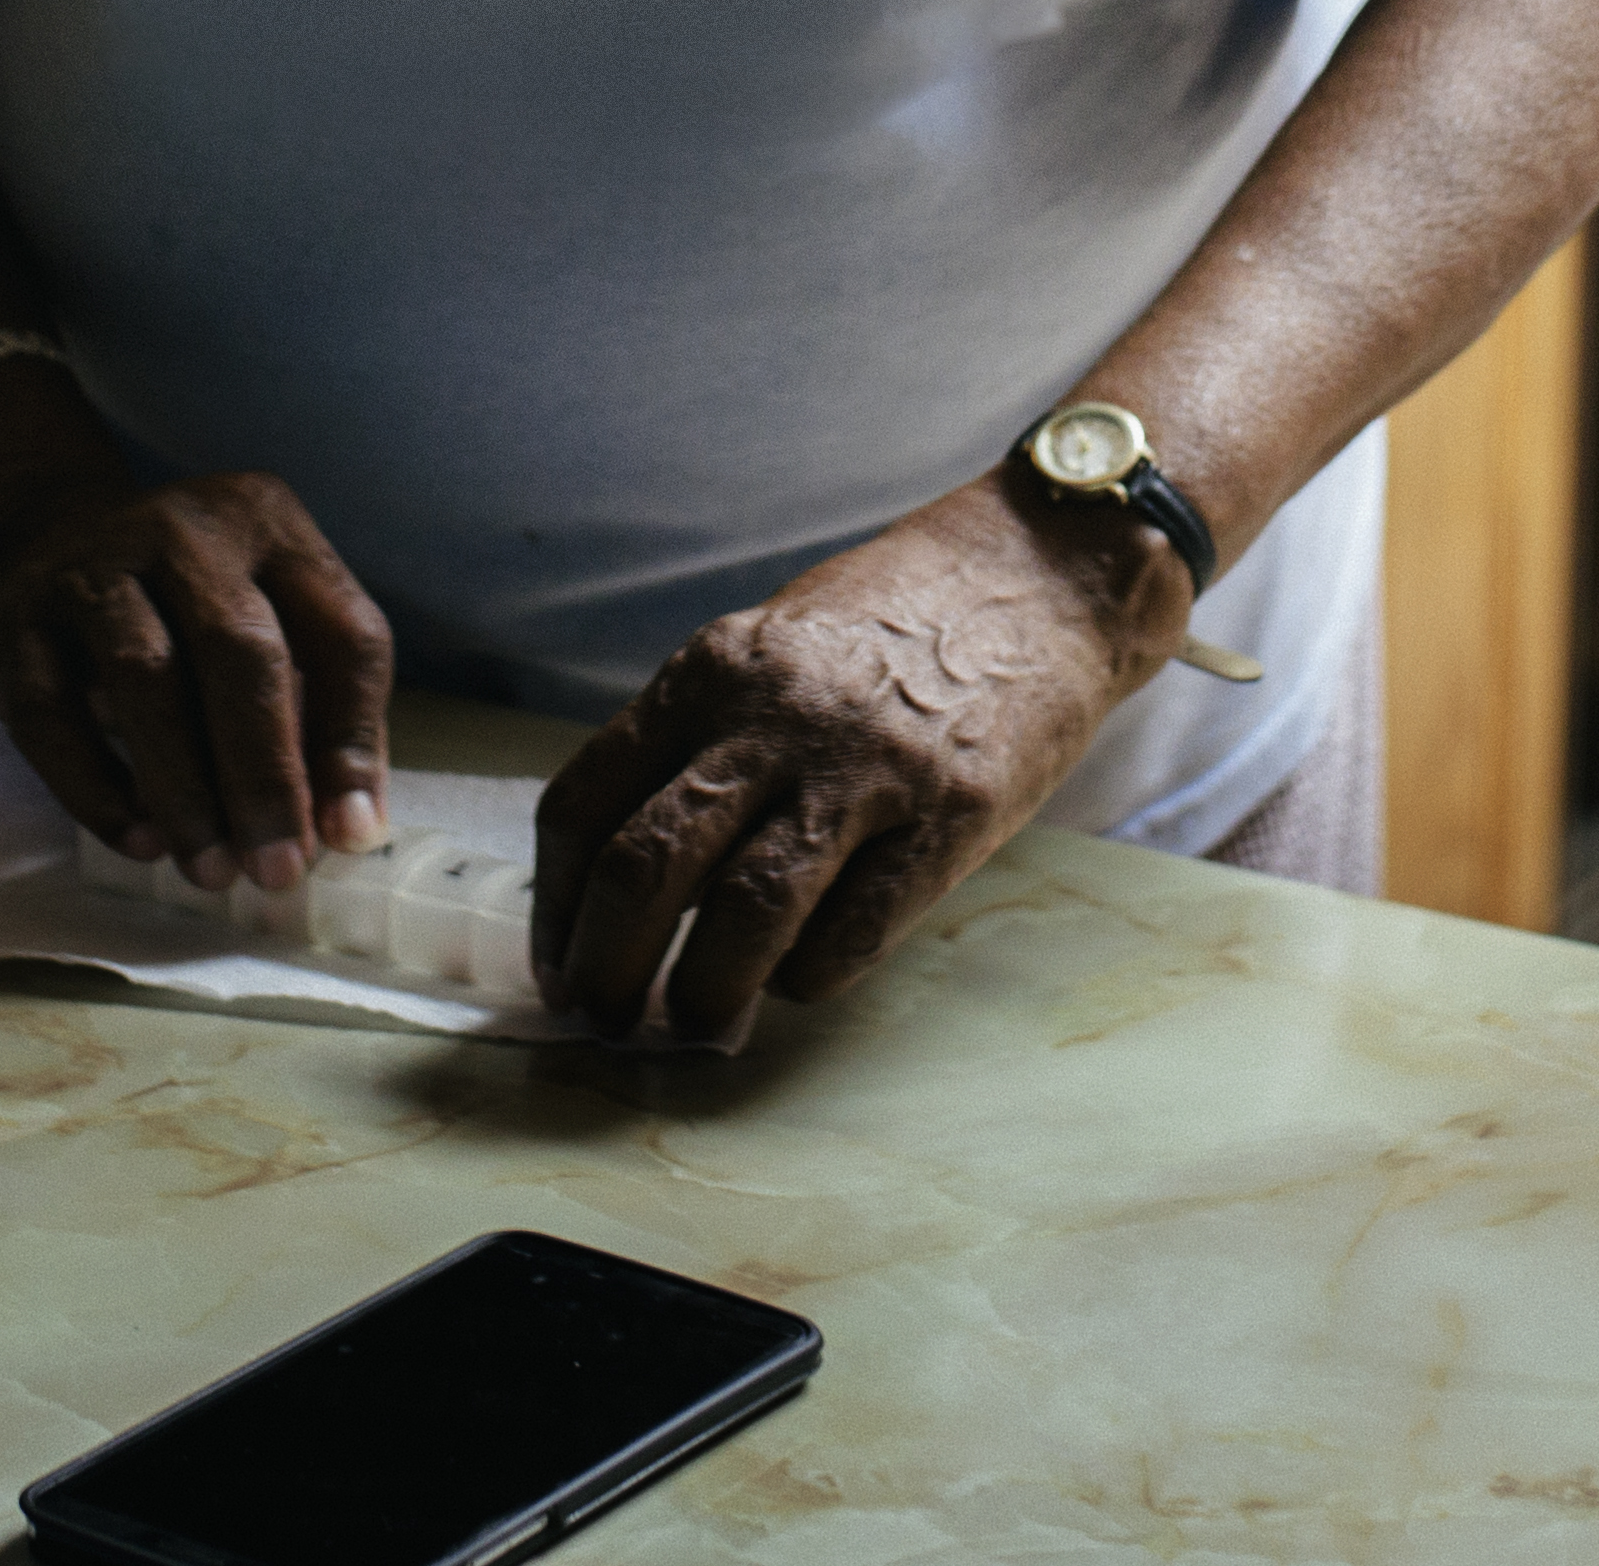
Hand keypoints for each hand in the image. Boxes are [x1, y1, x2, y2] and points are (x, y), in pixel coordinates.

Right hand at [0, 435, 395, 889]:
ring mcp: (95, 567)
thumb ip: (318, 716)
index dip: (353, 739)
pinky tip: (139, 841)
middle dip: (265, 773)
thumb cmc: (185, 609)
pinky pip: (55, 713)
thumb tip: (350, 831)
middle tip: (276, 869)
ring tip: (210, 870)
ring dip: (185, 788)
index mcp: (271, 524)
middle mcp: (186, 532)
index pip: (343, 631)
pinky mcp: (18, 622)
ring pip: (147, 675)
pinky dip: (98, 788)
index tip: (345, 835)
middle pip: (241, 648)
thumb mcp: (269, 624)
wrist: (43, 542)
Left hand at [532, 479, 1160, 1051]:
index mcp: (713, 672)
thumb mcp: (770, 649)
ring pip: (742, 916)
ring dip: (699, 995)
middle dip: (606, 966)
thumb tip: (628, 875)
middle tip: (604, 1016)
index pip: (587, 803)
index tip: (556, 959)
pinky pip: (850, 936)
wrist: (1042, 574)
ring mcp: (866, 769)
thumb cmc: (893, 623)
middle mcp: (776, 717)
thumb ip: (702, 739)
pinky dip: (806, 980)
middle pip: (647, 867)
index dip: (556, 904)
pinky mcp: (951, 817)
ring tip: (691, 1024)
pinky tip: (798, 980)